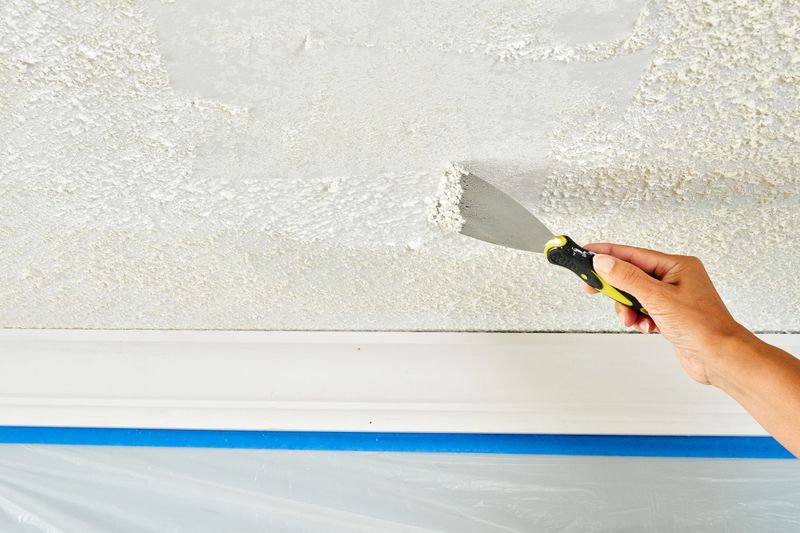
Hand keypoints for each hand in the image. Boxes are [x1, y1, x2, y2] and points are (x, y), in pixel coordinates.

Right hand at [582, 243, 749, 384]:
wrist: (719, 358)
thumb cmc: (702, 327)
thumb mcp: (657, 298)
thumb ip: (627, 278)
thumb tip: (604, 262)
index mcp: (677, 266)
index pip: (633, 254)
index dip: (608, 254)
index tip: (586, 253)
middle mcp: (676, 278)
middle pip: (632, 275)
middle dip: (617, 288)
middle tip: (593, 289)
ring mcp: (673, 297)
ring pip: (635, 295)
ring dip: (628, 308)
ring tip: (632, 320)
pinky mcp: (670, 315)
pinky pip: (643, 310)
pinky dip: (638, 318)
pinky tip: (645, 327)